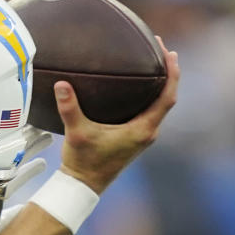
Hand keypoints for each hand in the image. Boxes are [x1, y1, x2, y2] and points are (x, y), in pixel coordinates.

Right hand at [57, 36, 179, 193]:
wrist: (83, 185)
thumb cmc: (84, 162)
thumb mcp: (77, 133)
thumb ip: (70, 108)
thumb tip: (62, 84)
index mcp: (143, 129)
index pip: (167, 97)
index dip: (172, 73)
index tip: (169, 53)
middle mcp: (148, 132)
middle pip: (167, 98)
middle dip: (168, 74)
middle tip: (162, 50)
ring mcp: (142, 136)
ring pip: (159, 105)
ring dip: (160, 85)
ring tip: (155, 64)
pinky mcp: (134, 138)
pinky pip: (149, 112)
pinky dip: (149, 96)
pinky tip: (139, 88)